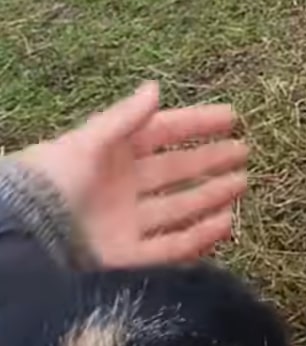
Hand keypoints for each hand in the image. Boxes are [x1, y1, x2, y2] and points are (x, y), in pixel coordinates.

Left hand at [16, 81, 248, 267]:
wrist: (22, 235)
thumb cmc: (50, 181)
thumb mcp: (87, 141)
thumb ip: (125, 118)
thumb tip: (155, 87)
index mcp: (111, 155)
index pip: (162, 133)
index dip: (196, 124)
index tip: (232, 117)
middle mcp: (123, 188)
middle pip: (175, 171)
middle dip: (210, 160)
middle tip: (244, 151)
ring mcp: (126, 224)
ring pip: (179, 207)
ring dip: (211, 195)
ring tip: (242, 183)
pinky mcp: (128, 258)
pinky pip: (171, 246)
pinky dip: (200, 237)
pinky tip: (226, 222)